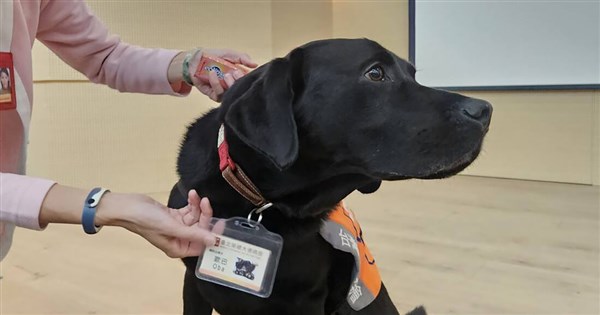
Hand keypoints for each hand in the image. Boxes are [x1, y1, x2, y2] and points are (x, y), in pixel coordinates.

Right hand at [98, 190, 215, 257]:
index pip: (202, 245)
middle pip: (200, 229)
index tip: (221, 223)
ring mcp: (176, 227)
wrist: (127, 206)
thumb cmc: (145, 220)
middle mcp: (179, 240)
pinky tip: (191, 195)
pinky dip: (192, 203)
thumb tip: (214, 242)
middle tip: (205, 202)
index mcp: (178, 248)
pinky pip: (189, 210)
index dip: (212, 235)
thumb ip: (194, 235)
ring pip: (196, 217)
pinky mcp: (173, 216)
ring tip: (194, 195)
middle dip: (204, 215)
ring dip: (197, 206)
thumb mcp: (172, 227)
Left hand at [189, 48, 257, 101]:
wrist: (197, 59)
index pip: (247, 83)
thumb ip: (243, 58)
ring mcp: (223, 91)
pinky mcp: (213, 95)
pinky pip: (218, 95)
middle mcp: (232, 86)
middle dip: (236, 82)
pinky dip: (216, 84)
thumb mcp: (231, 54)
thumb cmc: (214, 56)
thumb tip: (255, 64)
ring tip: (222, 73)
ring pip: (229, 94)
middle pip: (240, 91)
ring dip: (226, 84)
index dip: (245, 80)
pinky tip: (213, 73)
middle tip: (231, 73)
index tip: (239, 71)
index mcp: (239, 77)